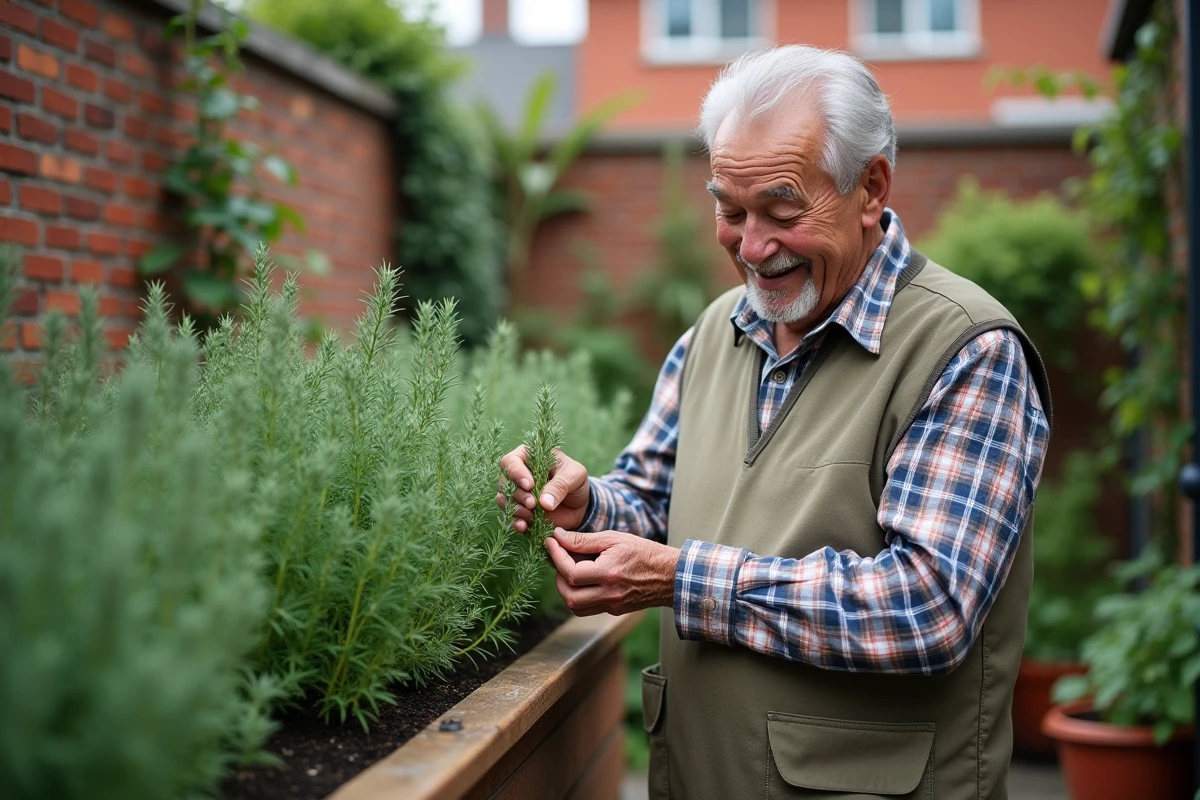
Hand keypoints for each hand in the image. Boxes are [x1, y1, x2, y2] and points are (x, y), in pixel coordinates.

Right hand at [496, 446, 590, 532]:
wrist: (580, 503)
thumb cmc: (575, 480)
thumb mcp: (574, 476)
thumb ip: (559, 486)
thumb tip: (543, 503)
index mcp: (528, 456)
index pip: (510, 462)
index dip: (516, 473)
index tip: (530, 485)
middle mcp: (517, 474)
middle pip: (504, 483)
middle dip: (518, 495)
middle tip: (533, 504)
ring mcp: (516, 494)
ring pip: (503, 500)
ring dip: (516, 509)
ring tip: (532, 515)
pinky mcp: (519, 511)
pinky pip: (510, 517)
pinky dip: (516, 522)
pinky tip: (524, 526)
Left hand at [544, 528, 678, 615]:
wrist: (670, 575)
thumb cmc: (644, 552)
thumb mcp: (614, 539)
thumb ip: (584, 540)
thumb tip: (558, 537)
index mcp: (609, 573)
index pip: (571, 571)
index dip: (556, 556)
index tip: (550, 542)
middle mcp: (609, 594)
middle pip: (568, 595)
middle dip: (558, 577)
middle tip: (559, 559)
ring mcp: (612, 605)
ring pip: (575, 607)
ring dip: (566, 589)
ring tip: (570, 570)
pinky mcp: (614, 610)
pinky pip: (588, 608)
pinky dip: (579, 596)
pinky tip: (583, 580)